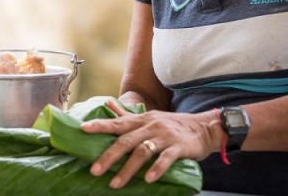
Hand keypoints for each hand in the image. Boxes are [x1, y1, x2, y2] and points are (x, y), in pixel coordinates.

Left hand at [80, 100, 223, 188]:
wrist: (204, 127)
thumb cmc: (172, 125)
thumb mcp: (149, 117)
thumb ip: (126, 115)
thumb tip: (107, 104)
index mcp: (141, 120)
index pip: (117, 122)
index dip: (100, 125)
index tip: (83, 129)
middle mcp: (150, 126)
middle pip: (126, 140)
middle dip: (109, 156)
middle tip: (94, 170)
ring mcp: (164, 136)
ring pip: (143, 152)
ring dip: (128, 169)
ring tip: (115, 184)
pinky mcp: (179, 147)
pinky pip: (166, 158)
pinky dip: (156, 169)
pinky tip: (148, 179)